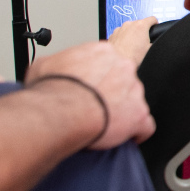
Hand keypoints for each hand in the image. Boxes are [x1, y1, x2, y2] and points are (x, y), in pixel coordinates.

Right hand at [30, 41, 153, 148]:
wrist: (60, 111)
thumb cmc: (50, 91)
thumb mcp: (44, 66)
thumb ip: (58, 63)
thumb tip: (52, 69)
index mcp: (102, 52)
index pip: (108, 62)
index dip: (99, 77)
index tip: (92, 87)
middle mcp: (122, 66)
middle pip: (124, 80)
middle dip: (113, 93)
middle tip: (96, 106)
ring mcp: (134, 90)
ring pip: (135, 101)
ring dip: (123, 112)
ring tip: (105, 123)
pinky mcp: (139, 114)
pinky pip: (146, 125)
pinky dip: (137, 132)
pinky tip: (127, 137)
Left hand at [109, 16, 156, 65]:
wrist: (117, 64)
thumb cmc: (133, 58)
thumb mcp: (151, 49)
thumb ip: (155, 41)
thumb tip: (157, 41)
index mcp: (140, 26)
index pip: (152, 19)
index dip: (155, 24)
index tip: (155, 28)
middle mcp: (129, 25)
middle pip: (140, 24)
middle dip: (142, 31)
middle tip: (143, 42)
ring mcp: (119, 29)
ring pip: (129, 29)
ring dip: (132, 34)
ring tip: (133, 46)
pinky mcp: (112, 35)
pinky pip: (120, 34)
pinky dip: (123, 38)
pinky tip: (125, 47)